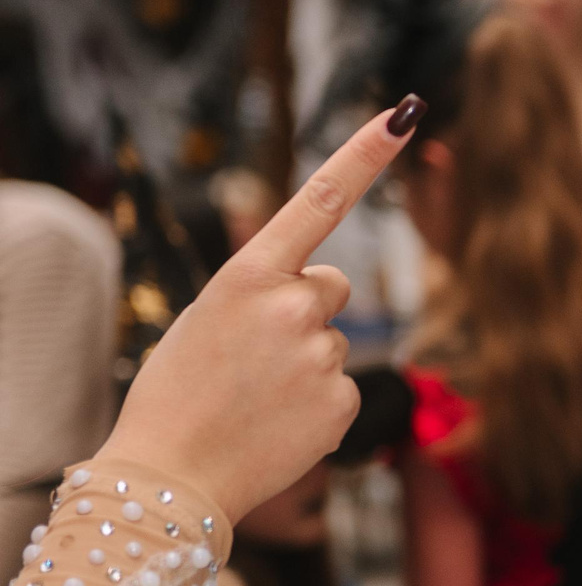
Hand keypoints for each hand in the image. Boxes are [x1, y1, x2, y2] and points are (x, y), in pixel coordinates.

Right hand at [96, 102, 419, 523]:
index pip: (319, 198)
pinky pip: (341, 383)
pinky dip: (317, 401)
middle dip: (304, 308)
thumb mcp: (211, 316)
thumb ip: (267, 291)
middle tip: (254, 353)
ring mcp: (321, 352)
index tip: (405, 114)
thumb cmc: (181, 389)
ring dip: (304, 359)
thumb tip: (322, 293)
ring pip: (334, 337)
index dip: (366, 155)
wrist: (172, 471)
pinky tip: (278, 420)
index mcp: (247, 273)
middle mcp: (293, 304)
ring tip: (256, 393)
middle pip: (331, 284)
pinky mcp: (342, 397)